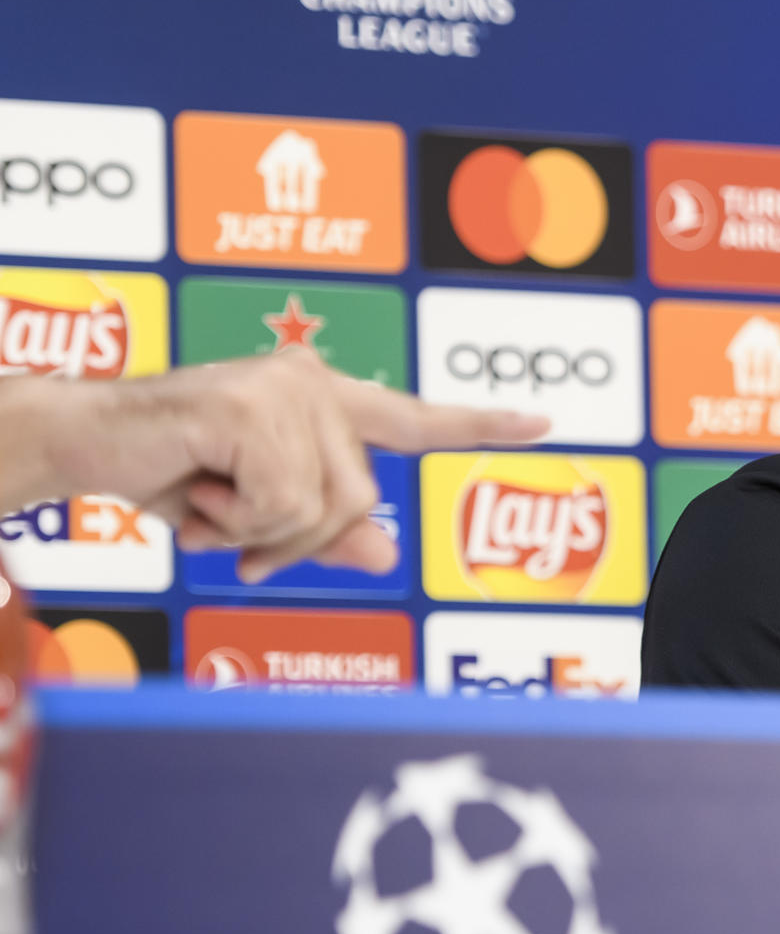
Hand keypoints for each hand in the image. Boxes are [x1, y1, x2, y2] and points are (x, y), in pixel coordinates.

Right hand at [39, 348, 547, 580]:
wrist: (79, 444)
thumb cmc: (168, 475)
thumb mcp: (253, 516)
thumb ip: (322, 530)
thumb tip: (387, 550)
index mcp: (323, 401)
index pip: (414, 418)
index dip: (480, 425)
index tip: (545, 423)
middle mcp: (313, 382)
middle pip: (359, 497)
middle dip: (293, 537)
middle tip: (230, 528)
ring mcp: (285, 388)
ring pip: (321, 504)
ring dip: (259, 529)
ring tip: (209, 502)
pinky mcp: (252, 406)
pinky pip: (280, 502)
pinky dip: (234, 519)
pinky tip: (195, 490)